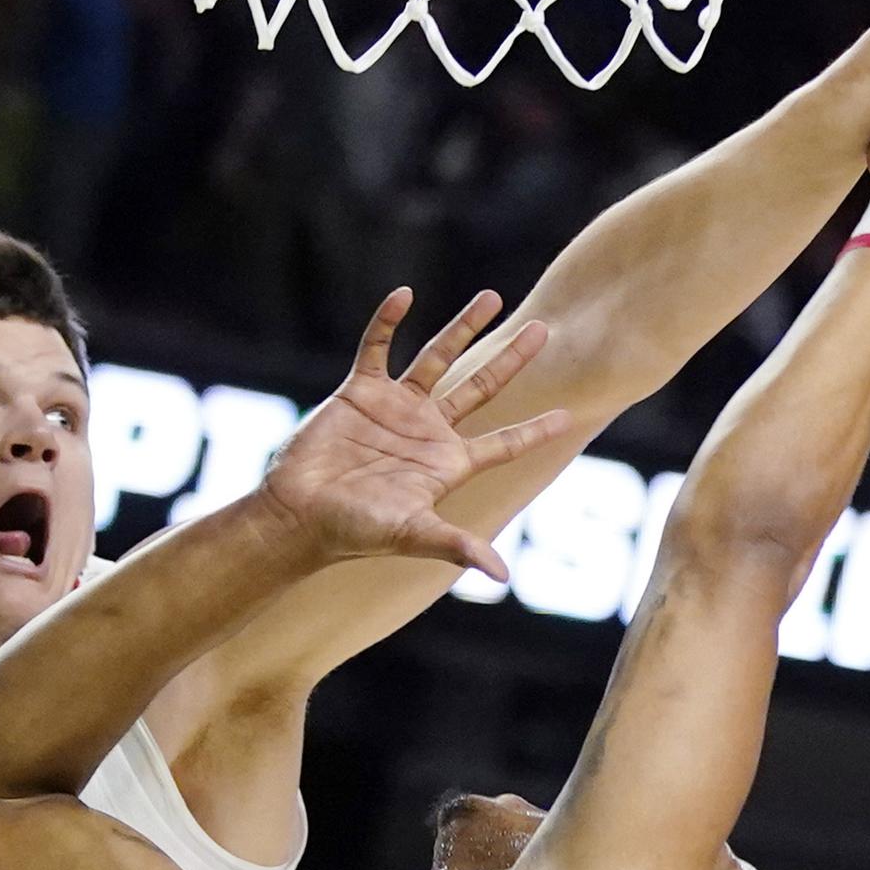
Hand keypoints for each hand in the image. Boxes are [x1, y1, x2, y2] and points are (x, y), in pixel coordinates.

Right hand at [259, 291, 573, 580]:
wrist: (300, 514)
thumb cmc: (356, 530)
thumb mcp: (412, 535)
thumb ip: (457, 545)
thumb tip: (502, 575)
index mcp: (447, 463)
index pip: (504, 444)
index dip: (535, 431)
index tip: (569, 416)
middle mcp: (427, 430)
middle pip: (481, 387)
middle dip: (512, 359)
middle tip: (543, 330)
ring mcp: (395, 408)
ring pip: (437, 358)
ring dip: (463, 328)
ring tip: (493, 298)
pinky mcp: (359, 392)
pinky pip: (376, 348)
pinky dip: (387, 321)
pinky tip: (403, 295)